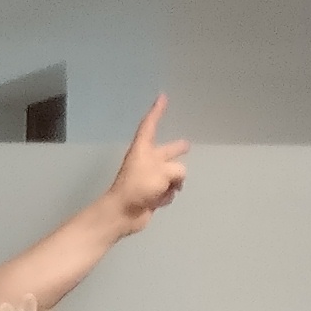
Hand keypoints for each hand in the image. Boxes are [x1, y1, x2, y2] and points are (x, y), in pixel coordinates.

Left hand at [92, 96, 189, 235]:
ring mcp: (149, 178)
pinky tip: (158, 201)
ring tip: (166, 189)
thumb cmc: (139, 186)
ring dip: (173, 183)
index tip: (162, 97)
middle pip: (165, 152)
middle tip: (186, 145)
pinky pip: (168, 191)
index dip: (157, 111)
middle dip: (176, 150)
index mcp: (143, 150)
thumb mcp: (164, 172)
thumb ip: (177, 170)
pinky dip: (166, 196)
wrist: (123, 212)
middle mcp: (147, 161)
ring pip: (172, 175)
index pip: (150, 125)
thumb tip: (177, 181)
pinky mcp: (152, 194)